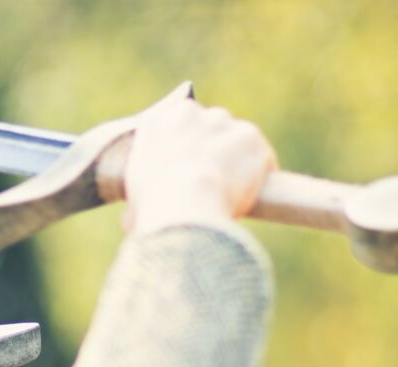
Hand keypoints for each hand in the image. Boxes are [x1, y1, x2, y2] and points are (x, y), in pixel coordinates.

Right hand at [123, 92, 276, 235]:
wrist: (185, 204)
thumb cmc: (156, 209)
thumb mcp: (136, 205)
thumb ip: (139, 203)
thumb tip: (133, 221)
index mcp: (155, 124)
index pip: (176, 126)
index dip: (187, 149)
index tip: (192, 169)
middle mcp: (188, 113)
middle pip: (209, 125)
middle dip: (215, 148)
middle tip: (216, 182)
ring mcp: (221, 122)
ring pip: (237, 137)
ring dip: (239, 158)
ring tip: (238, 190)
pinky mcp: (250, 135)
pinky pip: (262, 154)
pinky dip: (263, 171)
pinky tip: (258, 192)